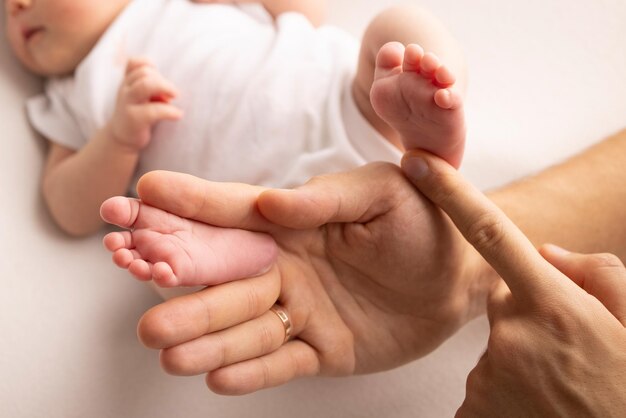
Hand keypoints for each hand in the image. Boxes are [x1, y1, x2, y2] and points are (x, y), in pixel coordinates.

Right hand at [108, 58, 181, 150]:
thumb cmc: (139, 114)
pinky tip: (178, 115)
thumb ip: (153, 87)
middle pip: (144, 73)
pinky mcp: (134, 119)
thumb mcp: (143, 97)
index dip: (149, 66)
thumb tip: (171, 92)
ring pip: (145, 85)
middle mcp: (125, 90)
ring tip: (175, 98)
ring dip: (166, 88)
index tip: (160, 79)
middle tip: (173, 95)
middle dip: (163, 81)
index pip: (134, 63)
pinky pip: (153, 111)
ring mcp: (127, 104)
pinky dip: (170, 111)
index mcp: (128, 82)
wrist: (122, 138)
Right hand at [133, 163, 494, 393]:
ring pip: (243, 326)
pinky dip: (251, 371)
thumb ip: (326, 199)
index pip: (233, 212)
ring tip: (164, 346)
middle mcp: (287, 267)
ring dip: (203, 336)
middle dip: (179, 281)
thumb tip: (270, 206)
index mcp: (295, 223)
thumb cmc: (424, 220)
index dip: (188, 204)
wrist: (462, 273)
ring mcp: (302, 310)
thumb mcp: (381, 193)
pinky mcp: (325, 348)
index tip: (140, 196)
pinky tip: (218, 377)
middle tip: (132, 279)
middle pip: (223, 276)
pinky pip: (282, 363)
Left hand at [402, 151, 625, 416]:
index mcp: (550, 302)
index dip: (450, 194)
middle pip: (501, 302)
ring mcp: (489, 374)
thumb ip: (596, 272)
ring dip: (520, 358)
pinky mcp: (472, 410)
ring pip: (495, 347)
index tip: (417, 164)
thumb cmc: (625, 386)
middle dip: (525, 313)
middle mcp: (510, 333)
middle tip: (563, 346)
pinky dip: (505, 393)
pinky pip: (482, 386)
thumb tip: (547, 253)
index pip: (490, 232)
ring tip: (558, 384)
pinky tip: (537, 404)